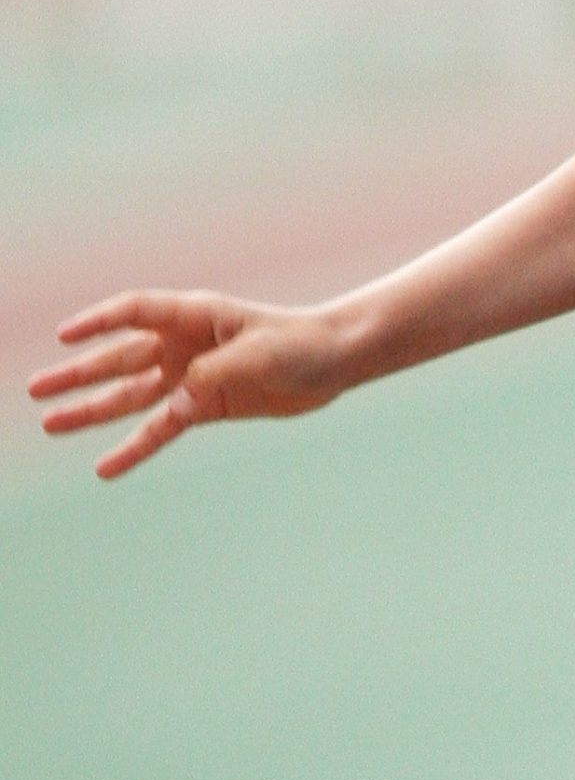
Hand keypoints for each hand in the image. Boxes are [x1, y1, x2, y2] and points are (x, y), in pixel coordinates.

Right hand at [28, 293, 348, 478]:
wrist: (334, 361)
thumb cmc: (300, 343)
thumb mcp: (256, 356)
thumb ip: (212, 376)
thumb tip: (175, 406)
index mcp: (195, 316)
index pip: (135, 312)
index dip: (100, 322)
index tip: (66, 336)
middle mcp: (184, 344)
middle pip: (119, 358)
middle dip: (78, 374)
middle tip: (35, 390)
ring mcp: (191, 375)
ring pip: (130, 394)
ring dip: (91, 409)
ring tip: (49, 423)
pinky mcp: (204, 405)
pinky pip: (160, 428)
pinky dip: (134, 447)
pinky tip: (104, 467)